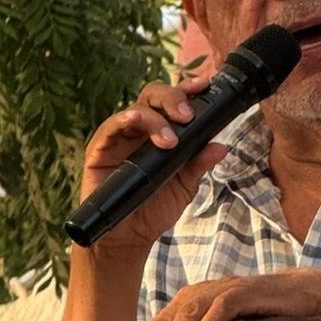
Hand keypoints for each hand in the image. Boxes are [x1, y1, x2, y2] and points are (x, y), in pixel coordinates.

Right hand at [78, 75, 225, 253]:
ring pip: (136, 110)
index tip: (204, 84)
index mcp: (162, 132)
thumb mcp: (184, 187)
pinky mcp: (100, 148)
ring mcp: (120, 137)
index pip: (174, 103)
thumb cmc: (154, 208)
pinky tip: (133, 120)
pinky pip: (110, 127)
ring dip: (155, 119)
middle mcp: (141, 129)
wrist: (129, 236)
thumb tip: (220, 146)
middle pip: (155, 96)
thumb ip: (199, 165)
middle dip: (173, 99)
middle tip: (187, 116)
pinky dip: (123, 120)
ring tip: (170, 140)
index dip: (188, 90)